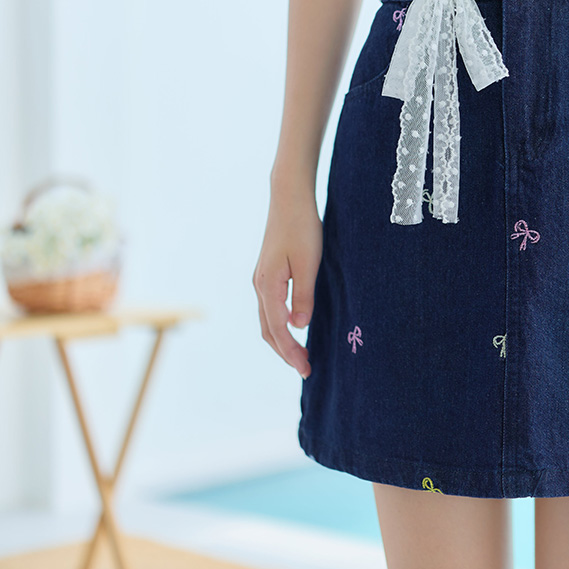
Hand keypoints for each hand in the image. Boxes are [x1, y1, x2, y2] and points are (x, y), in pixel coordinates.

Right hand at [252, 182, 320, 378]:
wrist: (288, 198)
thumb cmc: (302, 227)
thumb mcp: (309, 262)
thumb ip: (304, 295)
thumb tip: (299, 326)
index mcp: (268, 285)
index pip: (278, 329)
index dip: (291, 352)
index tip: (306, 369)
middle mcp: (259, 286)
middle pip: (268, 331)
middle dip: (285, 353)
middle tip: (305, 370)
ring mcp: (260, 280)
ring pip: (267, 322)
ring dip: (281, 342)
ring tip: (300, 357)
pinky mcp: (267, 275)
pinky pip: (270, 309)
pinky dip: (279, 327)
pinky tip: (293, 330)